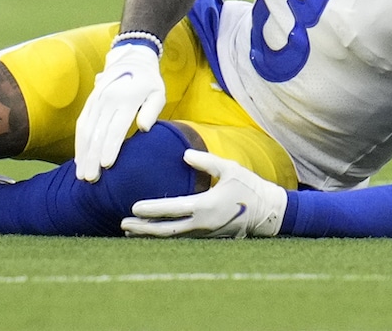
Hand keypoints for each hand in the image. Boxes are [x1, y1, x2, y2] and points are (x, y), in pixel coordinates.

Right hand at [74, 41, 166, 181]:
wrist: (133, 59)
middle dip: (92, 157)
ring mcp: (96, 100)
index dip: (110, 147)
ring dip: (82, 153)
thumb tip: (144, 128)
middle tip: (91, 179)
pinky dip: (79, 142)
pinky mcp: (90, 102)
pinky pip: (81, 123)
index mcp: (126, 98)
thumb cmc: (149, 82)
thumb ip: (152, 110)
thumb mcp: (158, 93)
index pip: (116, 127)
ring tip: (82, 174)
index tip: (106, 166)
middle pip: (98, 133)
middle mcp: (107, 99)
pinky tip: (79, 158)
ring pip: (86, 130)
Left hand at [121, 150, 287, 237]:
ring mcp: (204, 233)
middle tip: (123, 223)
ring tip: (130, 230)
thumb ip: (207, 162)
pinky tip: (151, 233)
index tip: (134, 207)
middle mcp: (202, 223)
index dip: (152, 209)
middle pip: (166, 229)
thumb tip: (185, 155)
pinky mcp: (207, 236)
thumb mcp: (230, 168)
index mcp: (206, 206)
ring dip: (150, 234)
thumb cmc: (249, 187)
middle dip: (143, 228)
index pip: (173, 209)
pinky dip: (163, 235)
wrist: (268, 212)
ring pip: (171, 236)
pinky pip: (180, 237)